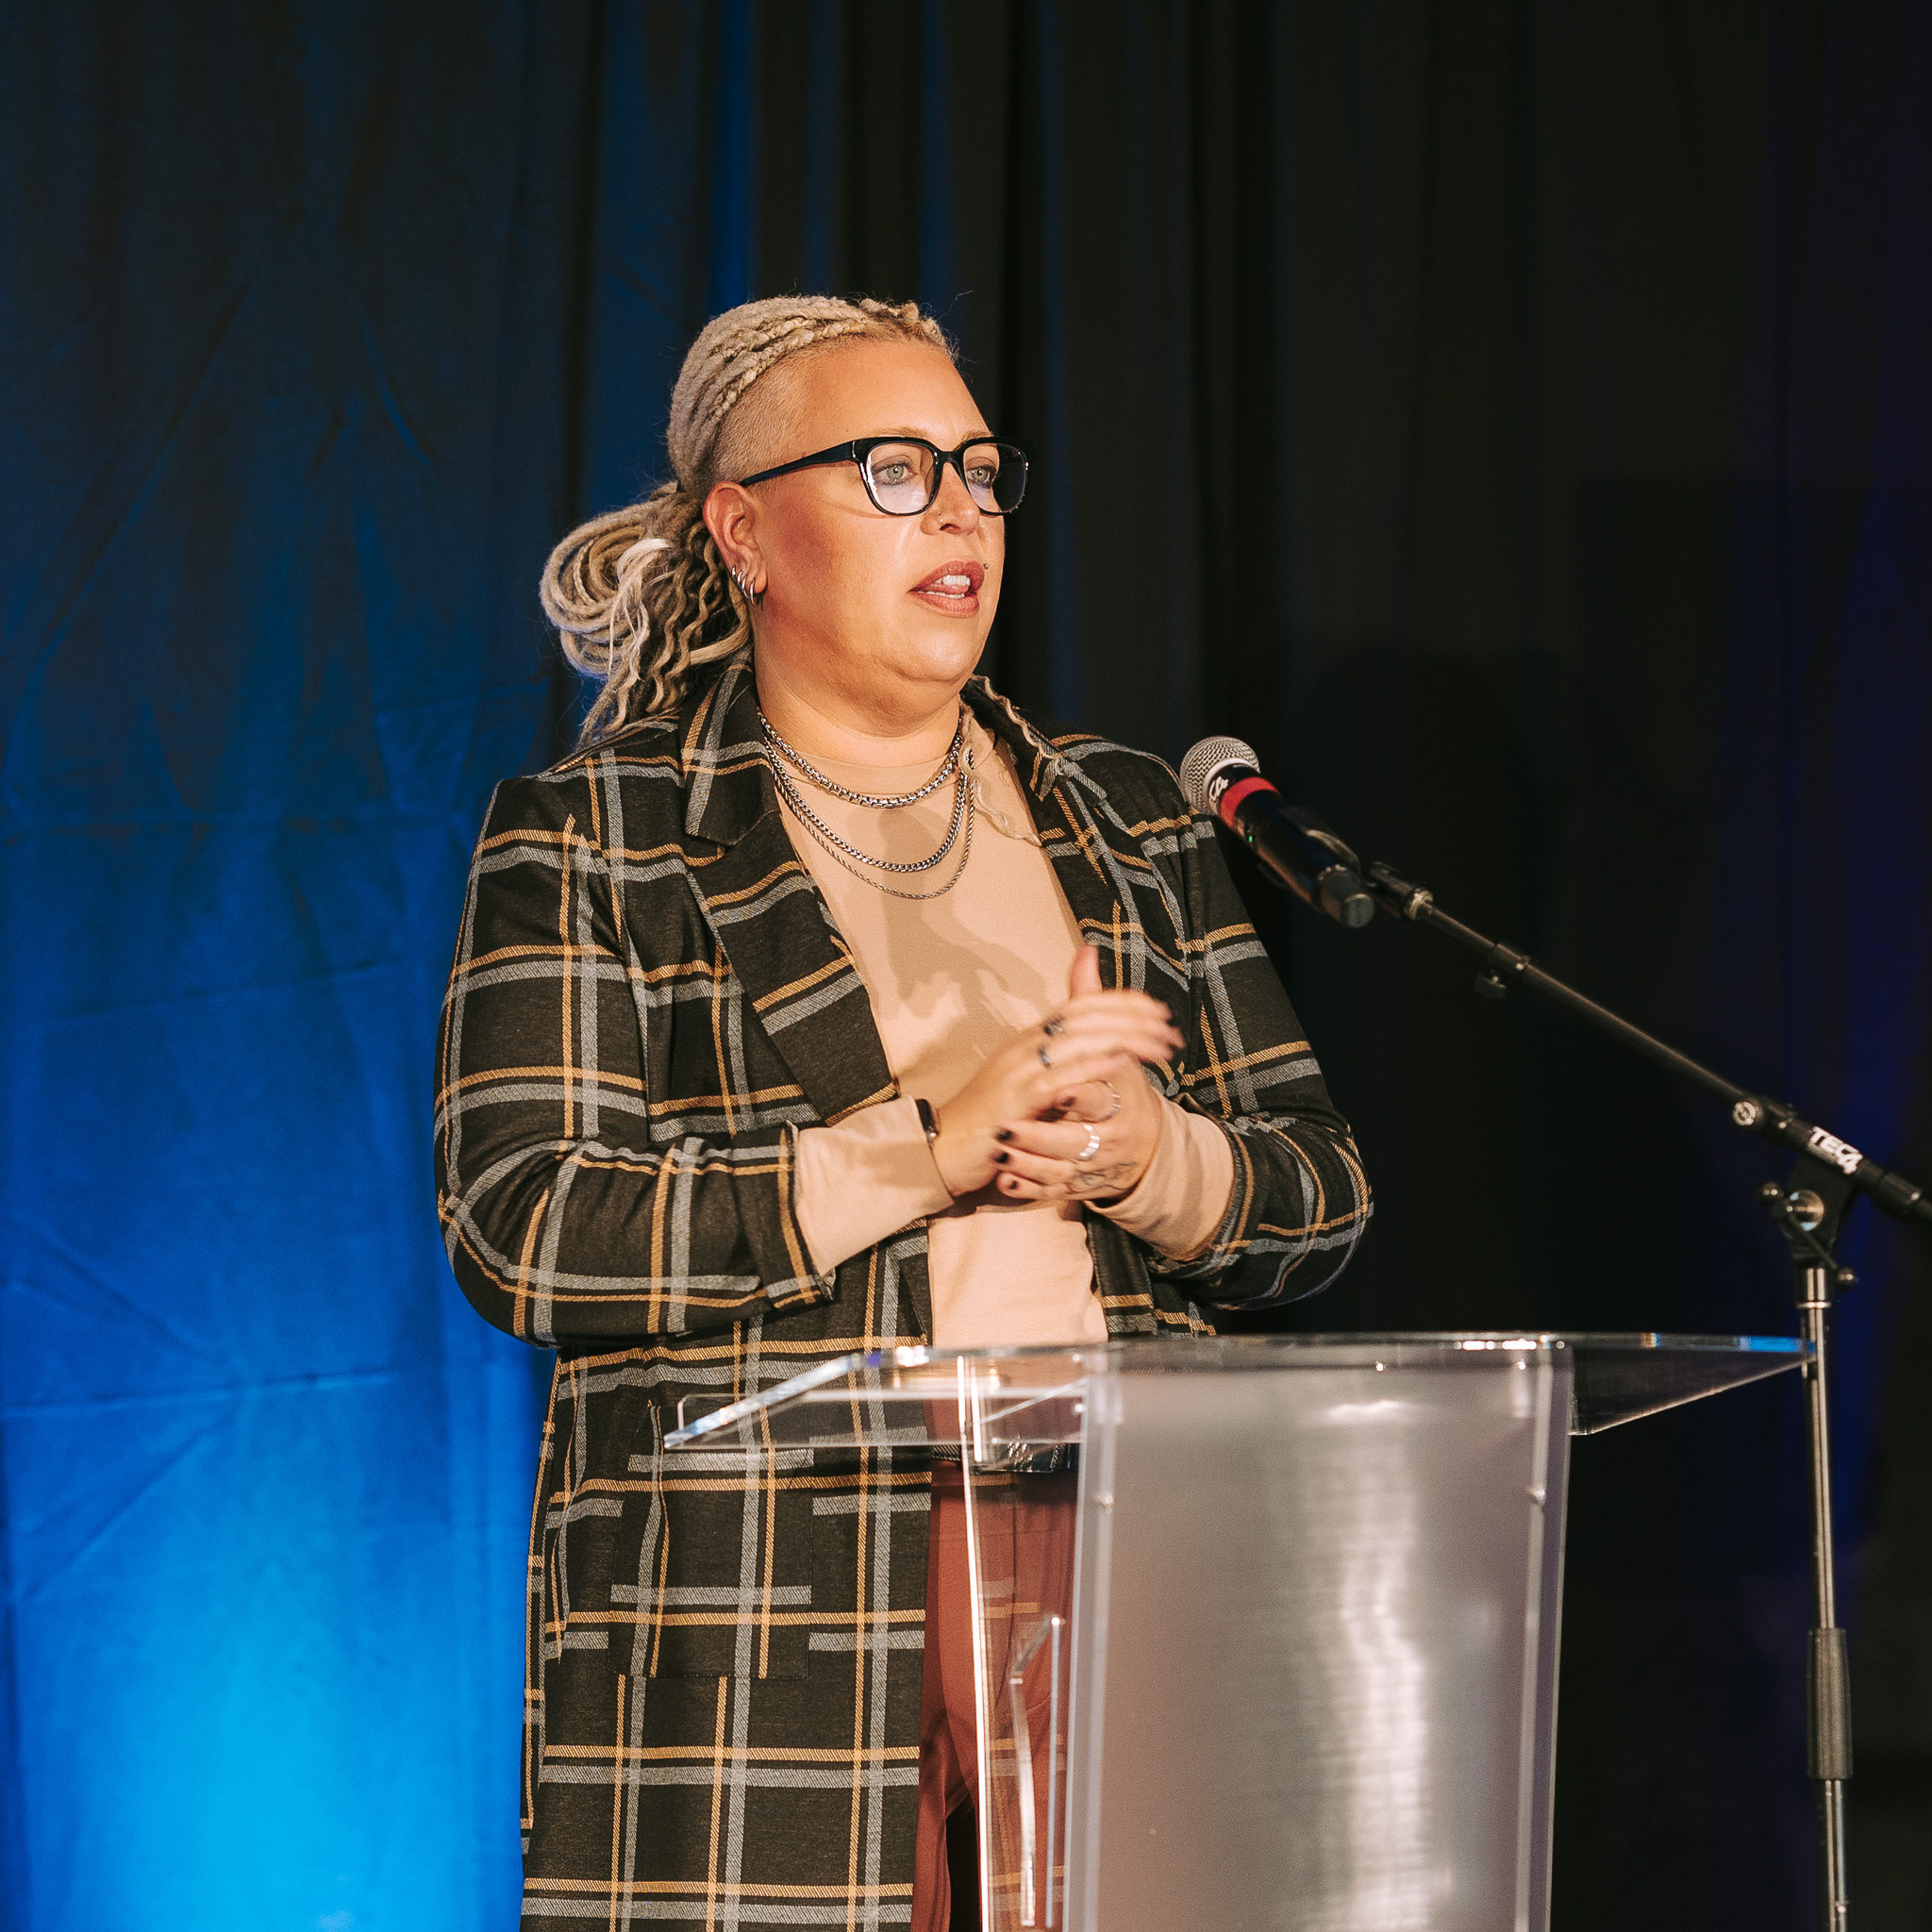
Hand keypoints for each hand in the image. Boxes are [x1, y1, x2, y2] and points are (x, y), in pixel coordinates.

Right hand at [926, 946, 1182, 1198]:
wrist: (942, 1149)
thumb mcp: (1025, 1085)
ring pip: (1078, 1040)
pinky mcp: (1015, 1100)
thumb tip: (1087, 1051)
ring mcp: (1018, 1071)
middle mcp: (1024, 1046)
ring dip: (1124, 1037)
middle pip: (1084, 1016)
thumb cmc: (988, 1120)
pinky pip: (1059, 1078)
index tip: (1156, 1007)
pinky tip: (1121, 1060)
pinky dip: (1092, 1066)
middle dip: (1131, 1017)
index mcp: (1028, 1040)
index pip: (1079, 1004)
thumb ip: (1056, 1066)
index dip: (1120, 1001)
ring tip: (1159, 1041)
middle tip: (1169, 1025)